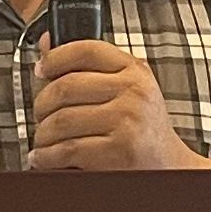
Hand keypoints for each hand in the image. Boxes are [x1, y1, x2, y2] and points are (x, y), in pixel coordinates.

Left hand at [29, 40, 210, 171]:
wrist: (170, 167)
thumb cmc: (143, 128)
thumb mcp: (126, 90)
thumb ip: (89, 68)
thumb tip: (46, 44)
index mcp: (135, 72)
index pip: (86, 51)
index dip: (55, 58)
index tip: (41, 70)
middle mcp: (133, 93)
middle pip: (65, 87)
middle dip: (41, 104)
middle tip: (39, 115)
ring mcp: (127, 122)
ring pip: (61, 121)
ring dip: (42, 134)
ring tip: (42, 141)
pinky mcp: (118, 152)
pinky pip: (67, 149)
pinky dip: (47, 156)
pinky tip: (44, 157)